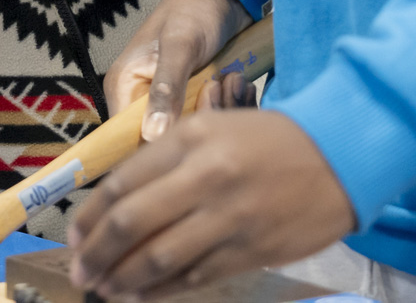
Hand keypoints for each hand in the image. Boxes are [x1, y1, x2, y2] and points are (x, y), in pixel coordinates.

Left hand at [68, 109, 354, 298]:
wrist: (341, 154)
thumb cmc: (269, 140)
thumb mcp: (212, 128)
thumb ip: (166, 159)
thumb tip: (118, 203)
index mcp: (189, 139)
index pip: (122, 183)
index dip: (91, 217)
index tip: (75, 238)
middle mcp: (204, 176)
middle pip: (132, 222)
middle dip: (97, 254)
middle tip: (81, 273)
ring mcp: (229, 216)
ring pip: (160, 256)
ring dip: (124, 279)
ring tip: (104, 291)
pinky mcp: (251, 249)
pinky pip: (196, 276)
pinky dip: (163, 291)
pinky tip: (143, 297)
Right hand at [104, 0, 254, 141]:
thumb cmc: (194, 11)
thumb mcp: (180, 47)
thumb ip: (166, 90)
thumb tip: (152, 137)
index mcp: (124, 88)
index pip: (128, 140)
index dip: (157, 148)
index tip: (191, 136)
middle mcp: (143, 100)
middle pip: (165, 141)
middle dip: (197, 124)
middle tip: (219, 91)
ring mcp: (171, 102)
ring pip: (192, 133)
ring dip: (219, 111)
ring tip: (232, 81)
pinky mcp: (196, 100)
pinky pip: (209, 120)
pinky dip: (228, 107)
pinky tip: (240, 85)